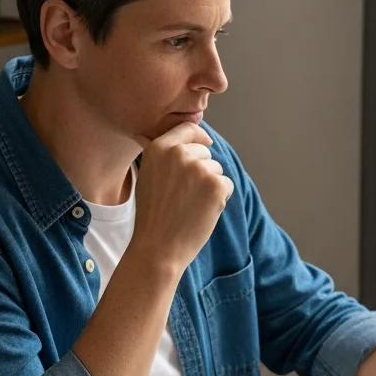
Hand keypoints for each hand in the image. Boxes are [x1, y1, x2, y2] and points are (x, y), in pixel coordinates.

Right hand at [130, 122, 234, 273]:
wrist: (159, 246)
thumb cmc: (154, 216)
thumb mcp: (149, 176)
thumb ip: (164, 156)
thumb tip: (183, 141)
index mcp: (159, 148)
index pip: (188, 129)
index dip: (200, 137)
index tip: (206, 144)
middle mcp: (179, 153)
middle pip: (205, 153)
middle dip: (203, 171)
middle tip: (187, 196)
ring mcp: (199, 168)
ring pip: (217, 170)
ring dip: (211, 187)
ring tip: (192, 206)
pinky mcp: (216, 185)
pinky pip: (227, 185)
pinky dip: (221, 199)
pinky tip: (203, 212)